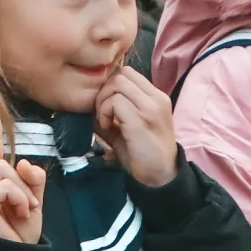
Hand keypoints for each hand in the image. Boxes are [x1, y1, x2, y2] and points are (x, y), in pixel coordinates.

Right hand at [0, 89, 45, 244]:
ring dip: (24, 194)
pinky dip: (20, 200)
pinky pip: (7, 185)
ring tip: (22, 214)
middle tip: (27, 209)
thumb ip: (32, 177)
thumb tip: (25, 162)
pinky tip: (18, 216)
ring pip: (6, 170)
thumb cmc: (19, 232)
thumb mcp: (32, 199)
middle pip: (1, 156)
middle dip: (23, 182)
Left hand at [95, 67, 179, 186]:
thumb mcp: (129, 128)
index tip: (106, 107)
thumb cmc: (144, 154)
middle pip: (122, 75)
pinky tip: (107, 128)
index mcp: (156, 97)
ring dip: (104, 101)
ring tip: (105, 121)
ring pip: (118, 83)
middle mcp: (156, 98)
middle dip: (104, 91)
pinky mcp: (141, 120)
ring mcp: (151, 107)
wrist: (161, 176)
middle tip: (102, 114)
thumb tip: (89, 106)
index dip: (110, 87)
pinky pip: (116, 101)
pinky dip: (105, 112)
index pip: (128, 74)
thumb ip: (114, 113)